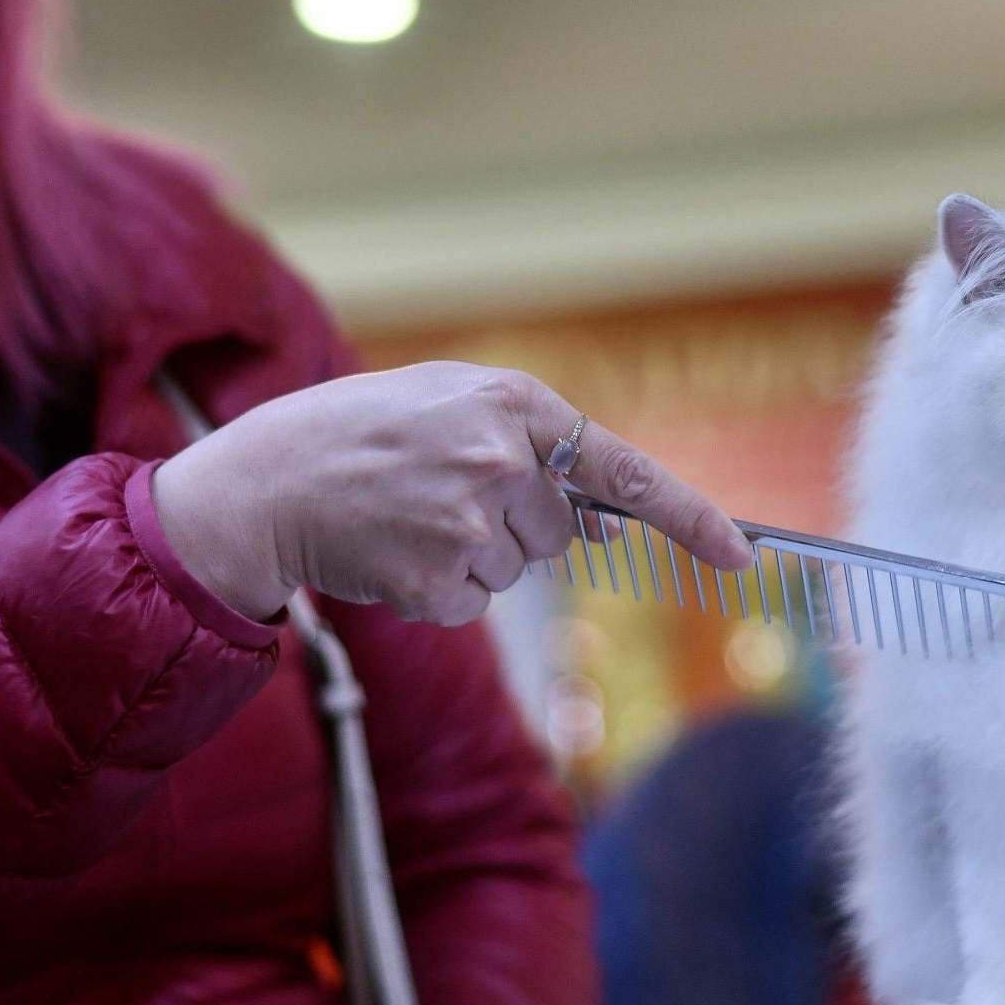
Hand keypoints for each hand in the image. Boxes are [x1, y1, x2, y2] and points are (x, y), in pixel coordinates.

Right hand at [150, 362, 753, 624]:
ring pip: (515, 568)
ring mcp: (473, 523)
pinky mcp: (441, 579)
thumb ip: (529, 447)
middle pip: (560, 531)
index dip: (690, 517)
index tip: (742, 557)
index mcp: (511, 403)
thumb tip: (603, 519)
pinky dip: (436, 587)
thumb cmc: (356, 434)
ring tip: (403, 515)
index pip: (624, 469)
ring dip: (469, 554)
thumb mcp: (445, 405)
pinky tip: (389, 549)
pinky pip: (471, 601)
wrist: (261, 483)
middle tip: (436, 495)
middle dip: (515, 523)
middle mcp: (503, 460)